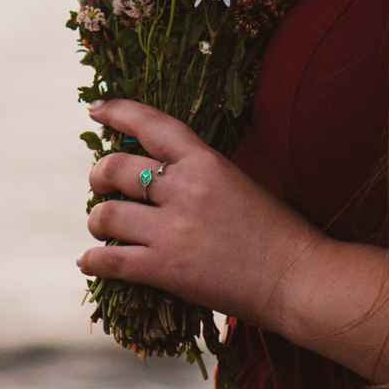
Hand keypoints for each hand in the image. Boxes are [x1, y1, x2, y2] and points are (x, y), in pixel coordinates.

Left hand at [79, 98, 323, 328]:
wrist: (299, 278)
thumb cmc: (281, 232)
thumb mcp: (243, 181)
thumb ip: (203, 171)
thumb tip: (168, 168)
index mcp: (205, 161)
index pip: (150, 124)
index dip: (117, 112)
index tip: (96, 110)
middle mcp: (184, 188)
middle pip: (115, 168)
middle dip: (98, 176)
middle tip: (100, 185)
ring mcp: (173, 229)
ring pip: (106, 215)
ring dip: (96, 220)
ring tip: (100, 227)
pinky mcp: (167, 268)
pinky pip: (111, 261)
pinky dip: (93, 261)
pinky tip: (89, 261)